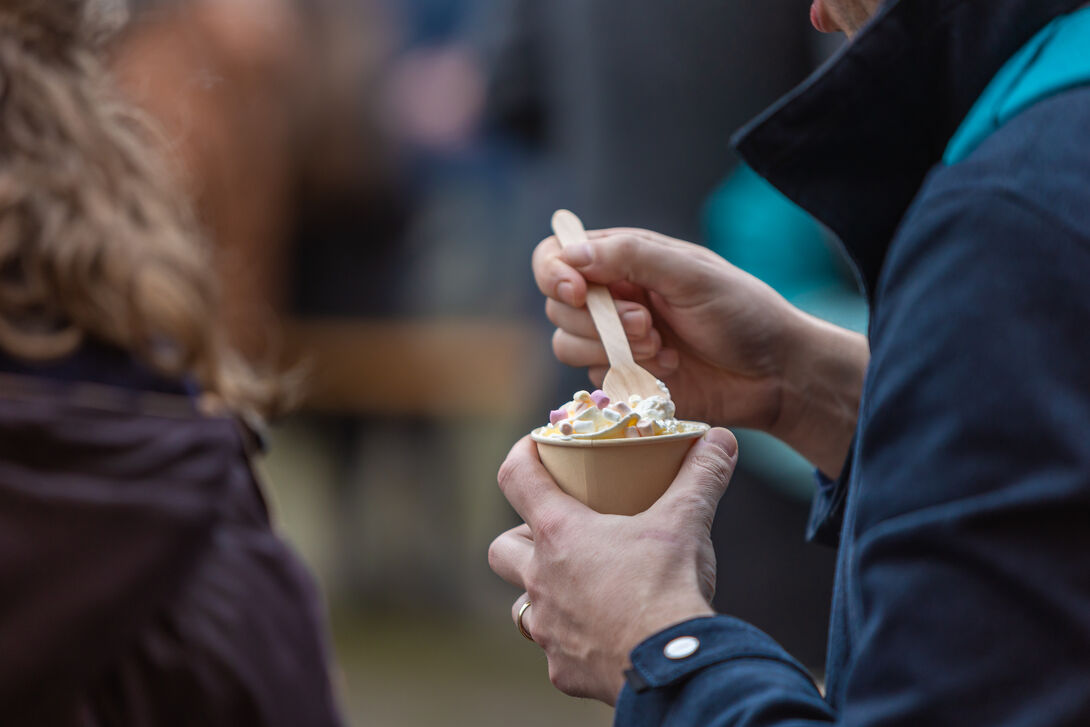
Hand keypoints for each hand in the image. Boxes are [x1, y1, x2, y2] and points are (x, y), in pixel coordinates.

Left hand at [487, 429, 738, 704]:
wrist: (673, 666)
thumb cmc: (668, 587)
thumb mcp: (686, 521)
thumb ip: (701, 476)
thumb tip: (720, 438)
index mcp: (560, 533)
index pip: (516, 478)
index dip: (521, 456)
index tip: (534, 447)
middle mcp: (541, 580)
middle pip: (503, 549)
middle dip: (520, 538)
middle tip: (556, 533)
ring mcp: (548, 628)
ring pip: (523, 606)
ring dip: (543, 594)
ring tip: (579, 588)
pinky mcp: (563, 668)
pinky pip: (556, 650)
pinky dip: (574, 640)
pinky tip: (603, 635)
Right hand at [532, 228, 866, 477]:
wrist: (775, 375)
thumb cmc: (743, 314)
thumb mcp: (692, 275)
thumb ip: (632, 256)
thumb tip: (571, 253)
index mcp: (625, 259)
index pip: (557, 255)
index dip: (554, 273)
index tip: (577, 293)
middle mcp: (613, 295)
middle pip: (557, 305)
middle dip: (597, 320)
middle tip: (648, 325)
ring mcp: (615, 338)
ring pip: (567, 344)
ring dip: (611, 349)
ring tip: (661, 349)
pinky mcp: (624, 377)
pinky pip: (594, 377)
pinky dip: (628, 375)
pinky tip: (669, 370)